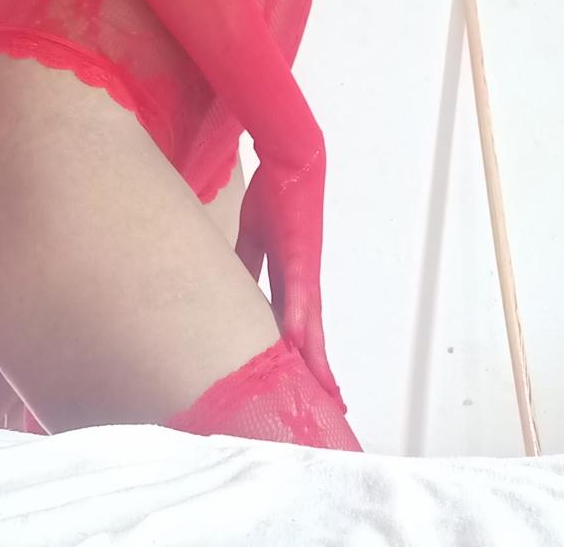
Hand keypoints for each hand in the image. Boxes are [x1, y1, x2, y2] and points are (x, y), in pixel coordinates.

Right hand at [235, 148, 344, 405]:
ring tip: (321, 390)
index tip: (310, 385)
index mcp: (291, 274)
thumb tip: (235, 285)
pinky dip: (299, 316)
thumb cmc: (275, 193)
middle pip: (312, 332)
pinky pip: (298, 290)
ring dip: (316, 356)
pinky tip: (299, 341)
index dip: (303, 355)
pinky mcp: (299, 252)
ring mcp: (304, 267)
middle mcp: (303, 277)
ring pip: (311, 321)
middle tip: (327, 405)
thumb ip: (248, 262)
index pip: (298, 325)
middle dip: (318, 369)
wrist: (291, 159)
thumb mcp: (254, 234)